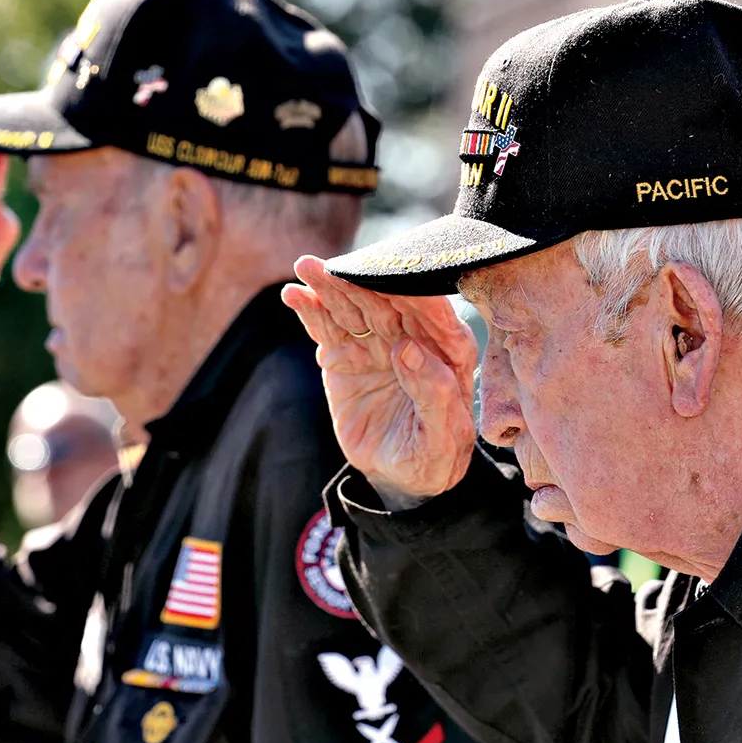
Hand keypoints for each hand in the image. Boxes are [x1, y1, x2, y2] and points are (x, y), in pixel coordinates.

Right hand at [281, 256, 477, 507]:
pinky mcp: (345, 355)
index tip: (381, 276)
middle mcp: (412, 337)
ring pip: (352, 307)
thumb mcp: (442, 436)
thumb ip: (433, 392)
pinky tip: (293, 296)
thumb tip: (409, 348)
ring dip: (329, 287)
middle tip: (330, 268)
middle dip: (358, 281)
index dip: (405, 291)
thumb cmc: (433, 456)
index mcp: (448, 350)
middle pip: (384, 301)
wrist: (401, 475)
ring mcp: (375, 344)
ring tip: (305, 268)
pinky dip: (310, 311)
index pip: (429, 310)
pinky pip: (326, 328)